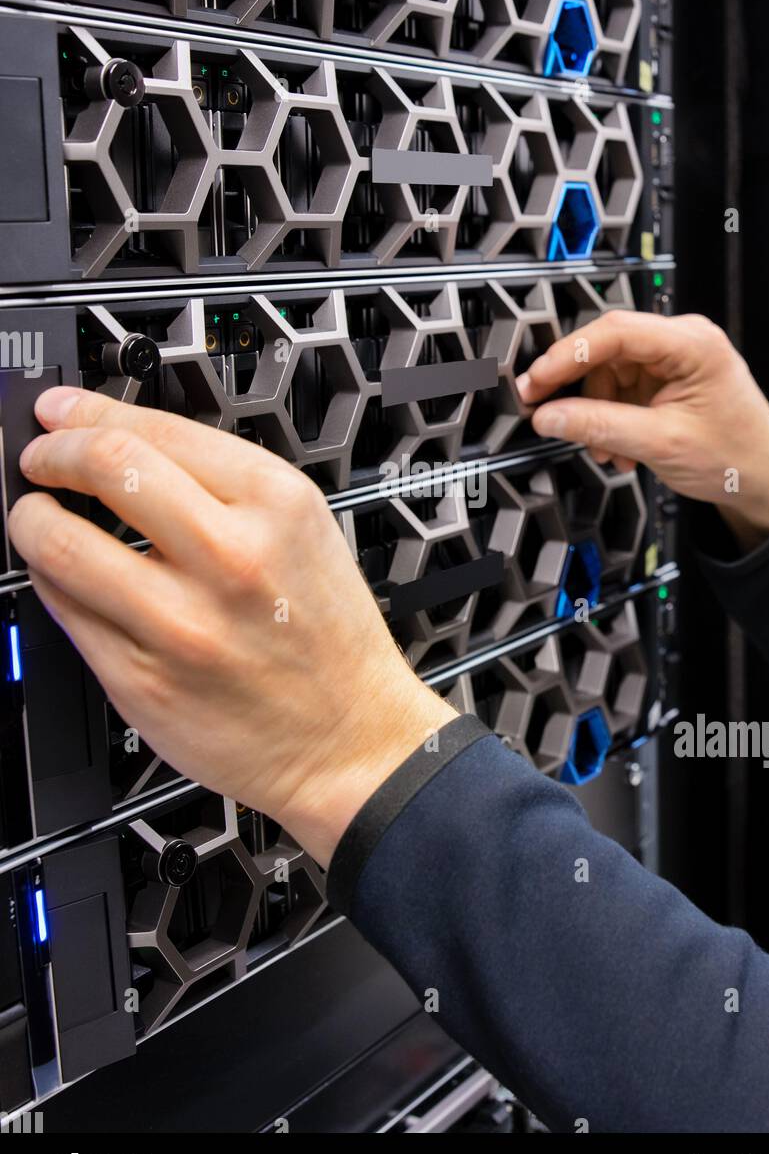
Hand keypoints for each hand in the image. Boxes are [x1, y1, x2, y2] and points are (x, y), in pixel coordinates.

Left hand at [7, 387, 455, 865]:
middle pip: (105, 466)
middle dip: (53, 454)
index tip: (63, 414)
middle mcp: (230, 558)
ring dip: (31, 519)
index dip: (89, 413)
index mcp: (276, 505)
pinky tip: (65, 575)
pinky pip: (66, 611)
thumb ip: (222, 485)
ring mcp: (181, 623)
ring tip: (36, 518)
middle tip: (41, 459)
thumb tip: (125, 445)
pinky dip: (51, 581)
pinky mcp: (142, 680)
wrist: (351, 740)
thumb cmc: (329, 639)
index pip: (155, 430)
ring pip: (62, 543)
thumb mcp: (304, 531)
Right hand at [517, 310, 768, 549]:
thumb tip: (549, 415)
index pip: (615, 332)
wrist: (765, 482)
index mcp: (692, 343)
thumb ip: (600, 426)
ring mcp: (675, 361)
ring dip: (597, 413)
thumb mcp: (660, 443)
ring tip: (605, 450)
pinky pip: (622, 391)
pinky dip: (611, 420)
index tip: (538, 380)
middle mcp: (683, 342)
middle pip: (608, 350)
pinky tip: (619, 448)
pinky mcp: (668, 381)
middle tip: (544, 409)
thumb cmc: (737, 457)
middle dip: (578, 388)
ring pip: (610, 373)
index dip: (568, 355)